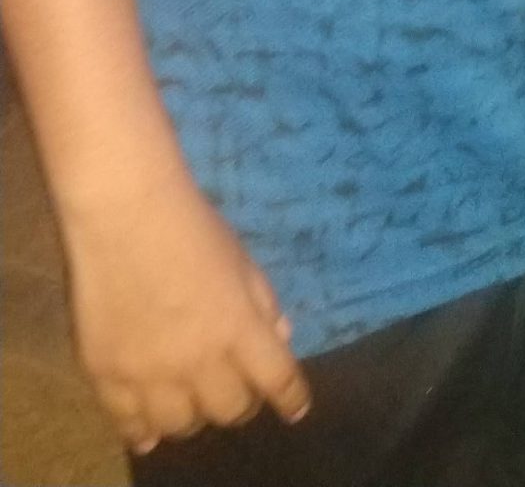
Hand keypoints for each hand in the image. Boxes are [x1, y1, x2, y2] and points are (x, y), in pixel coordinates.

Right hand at [64, 180, 310, 453]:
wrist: (124, 214)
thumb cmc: (192, 227)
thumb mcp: (242, 260)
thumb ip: (263, 304)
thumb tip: (280, 340)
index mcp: (239, 327)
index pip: (277, 380)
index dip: (292, 398)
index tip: (296, 408)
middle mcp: (198, 360)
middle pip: (230, 411)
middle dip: (241, 404)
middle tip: (236, 391)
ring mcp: (150, 374)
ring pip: (182, 426)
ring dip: (194, 417)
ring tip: (192, 404)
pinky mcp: (107, 377)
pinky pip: (130, 425)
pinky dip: (144, 431)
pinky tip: (151, 430)